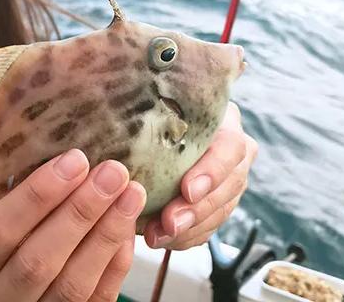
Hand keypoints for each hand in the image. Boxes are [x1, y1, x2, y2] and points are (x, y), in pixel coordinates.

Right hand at [0, 149, 146, 300]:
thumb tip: (52, 164)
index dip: (35, 197)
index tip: (73, 160)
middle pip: (36, 263)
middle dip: (79, 213)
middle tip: (112, 171)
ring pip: (71, 287)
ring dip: (105, 236)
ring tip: (131, 194)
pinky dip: (113, 267)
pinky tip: (125, 233)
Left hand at [143, 101, 257, 249]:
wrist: (141, 134)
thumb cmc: (140, 113)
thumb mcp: (144, 104)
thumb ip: (139, 109)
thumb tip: (112, 112)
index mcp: (220, 118)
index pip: (230, 146)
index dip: (212, 171)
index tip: (186, 190)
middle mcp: (231, 148)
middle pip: (231, 183)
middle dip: (198, 209)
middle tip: (168, 223)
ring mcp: (228, 178)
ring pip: (222, 209)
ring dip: (190, 227)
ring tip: (158, 236)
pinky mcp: (217, 204)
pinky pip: (210, 227)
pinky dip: (186, 237)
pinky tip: (163, 239)